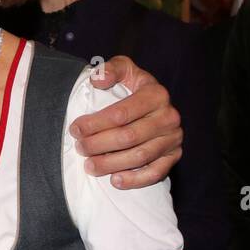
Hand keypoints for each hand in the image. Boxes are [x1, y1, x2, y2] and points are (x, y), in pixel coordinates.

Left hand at [70, 56, 182, 188]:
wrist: (154, 102)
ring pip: (140, 156)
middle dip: (99, 145)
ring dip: (111, 164)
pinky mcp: (174, 155)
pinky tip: (115, 181)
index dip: (95, 123)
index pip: (121, 113)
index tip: (75, 129)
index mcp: (156, 94)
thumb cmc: (133, 86)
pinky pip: (156, 173)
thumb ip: (110, 69)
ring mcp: (173, 138)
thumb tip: (98, 80)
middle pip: (128, 137)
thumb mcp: (123, 68)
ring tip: (90, 166)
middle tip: (80, 148)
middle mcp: (169, 117)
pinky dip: (135, 180)